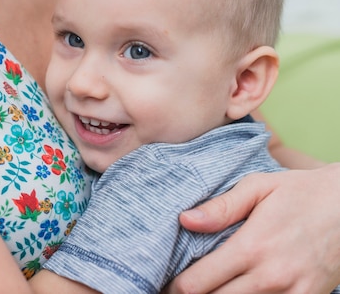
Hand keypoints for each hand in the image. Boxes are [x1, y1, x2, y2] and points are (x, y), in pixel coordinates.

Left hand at [165, 164, 339, 293]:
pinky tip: (240, 291)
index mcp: (251, 247)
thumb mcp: (258, 187)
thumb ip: (220, 207)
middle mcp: (270, 276)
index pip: (198, 283)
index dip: (177, 288)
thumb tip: (185, 221)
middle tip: (183, 288)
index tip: (168, 283)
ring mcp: (292, 292)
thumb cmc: (300, 192)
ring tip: (211, 289)